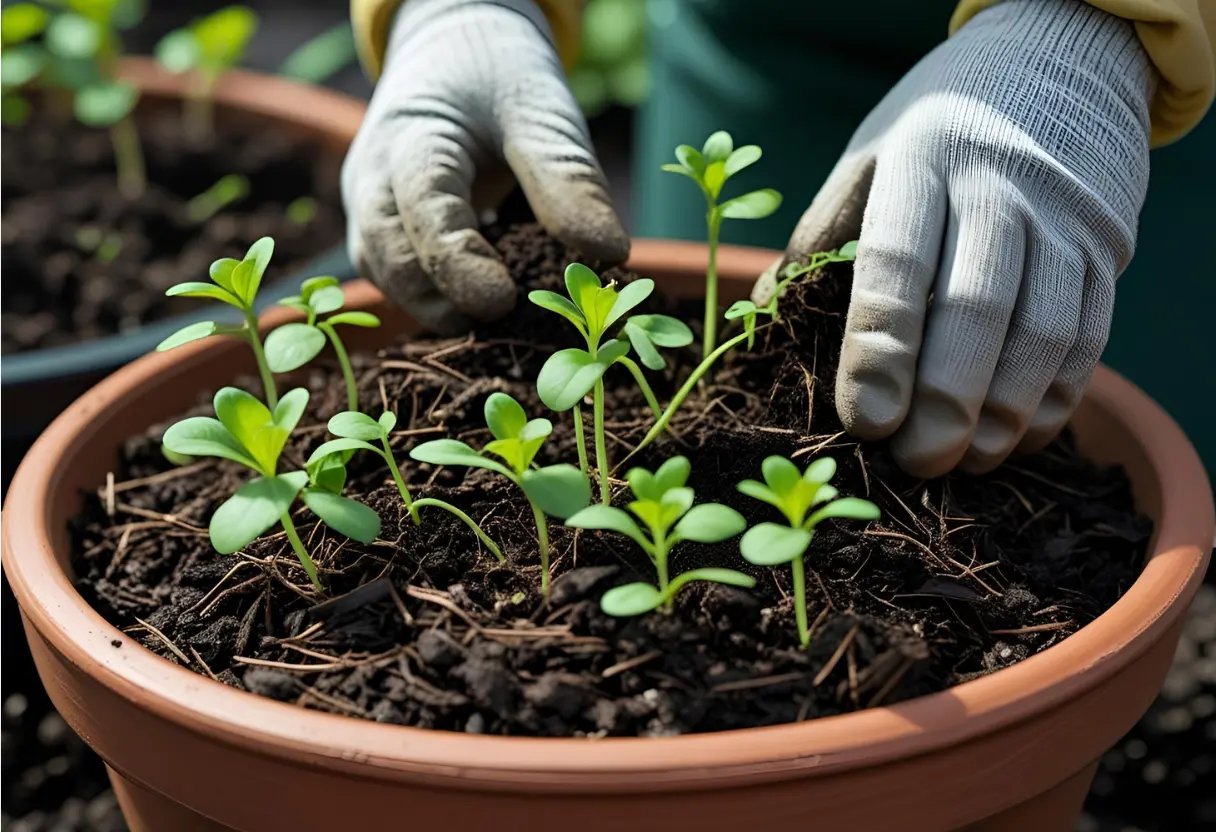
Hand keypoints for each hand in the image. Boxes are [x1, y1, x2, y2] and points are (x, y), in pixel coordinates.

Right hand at [342, 0, 628, 330]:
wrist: (455, 56)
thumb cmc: (500, 81)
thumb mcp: (543, 114)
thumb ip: (569, 180)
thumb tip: (610, 255)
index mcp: (410, 137)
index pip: (422, 207)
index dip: (457, 261)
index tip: (502, 302)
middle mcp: (372, 179)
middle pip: (386, 256)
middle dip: (439, 299)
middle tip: (504, 322)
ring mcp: (371, 211)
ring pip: (388, 278)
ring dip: (439, 308)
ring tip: (504, 324)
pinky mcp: (385, 235)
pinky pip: (402, 282)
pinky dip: (441, 301)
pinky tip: (490, 311)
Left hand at [766, 0, 1152, 475]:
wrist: (1056, 62)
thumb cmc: (935, 132)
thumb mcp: (868, 159)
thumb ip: (820, 237)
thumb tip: (761, 322)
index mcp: (921, 160)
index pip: (895, 262)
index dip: (879, 349)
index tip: (863, 420)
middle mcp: (998, 185)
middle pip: (977, 307)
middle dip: (944, 400)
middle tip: (915, 461)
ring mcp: (1064, 217)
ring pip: (1043, 333)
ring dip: (1003, 414)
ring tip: (961, 462)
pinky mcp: (1108, 248)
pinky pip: (1089, 337)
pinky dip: (1054, 400)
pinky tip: (1014, 437)